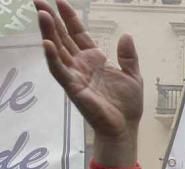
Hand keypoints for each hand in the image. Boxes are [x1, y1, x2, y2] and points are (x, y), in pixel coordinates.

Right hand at [36, 0, 141, 165]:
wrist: (125, 126)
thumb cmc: (127, 104)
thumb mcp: (133, 76)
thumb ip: (128, 56)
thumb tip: (126, 35)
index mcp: (93, 59)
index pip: (77, 33)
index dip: (69, 18)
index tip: (59, 1)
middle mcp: (80, 64)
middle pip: (62, 37)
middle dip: (50, 19)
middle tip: (37, 0)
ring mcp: (74, 75)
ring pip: (57, 49)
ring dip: (48, 32)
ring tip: (41, 14)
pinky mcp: (73, 87)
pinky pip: (59, 70)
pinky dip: (52, 57)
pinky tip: (47, 43)